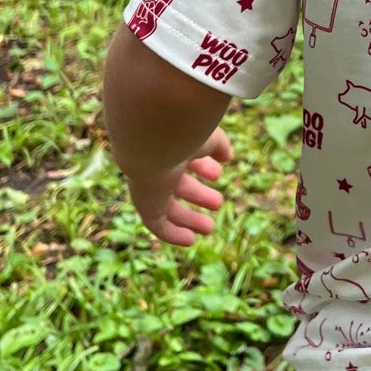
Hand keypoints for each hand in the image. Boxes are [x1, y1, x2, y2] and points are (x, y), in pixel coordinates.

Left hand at [125, 128, 233, 245]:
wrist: (153, 135)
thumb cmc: (184, 130)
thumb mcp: (208, 137)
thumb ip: (218, 145)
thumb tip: (227, 157)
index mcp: (169, 144)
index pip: (185, 158)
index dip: (202, 166)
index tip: (218, 174)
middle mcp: (156, 164)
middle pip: (176, 184)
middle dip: (198, 194)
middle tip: (217, 203)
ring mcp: (148, 183)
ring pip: (167, 206)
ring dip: (188, 218)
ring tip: (209, 228)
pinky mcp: (144, 202)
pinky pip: (155, 223)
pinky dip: (171, 233)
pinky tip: (189, 241)